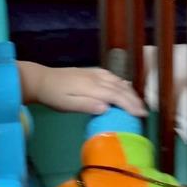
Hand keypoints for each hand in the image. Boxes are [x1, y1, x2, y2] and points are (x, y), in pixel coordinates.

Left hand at [30, 65, 145, 116]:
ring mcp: (95, 73)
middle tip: (145, 112)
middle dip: (135, 100)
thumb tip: (106, 108)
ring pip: (118, 81)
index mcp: (91, 87)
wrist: (41, 79)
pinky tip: (126, 87)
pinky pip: (112, 76)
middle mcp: (97, 78)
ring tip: (139, 103)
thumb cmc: (53, 96)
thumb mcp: (66, 105)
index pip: (116, 96)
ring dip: (131, 92)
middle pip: (121, 88)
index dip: (130, 105)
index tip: (141, 115)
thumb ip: (86, 106)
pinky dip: (122, 83)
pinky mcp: (92, 72)